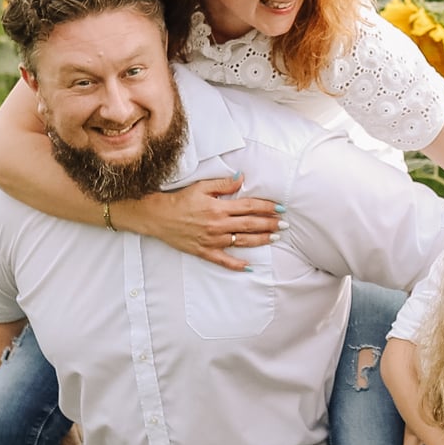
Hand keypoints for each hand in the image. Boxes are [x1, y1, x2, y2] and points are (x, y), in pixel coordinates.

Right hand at [123, 174, 280, 269]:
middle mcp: (219, 224)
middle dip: (270, 224)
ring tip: (275, 238)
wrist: (158, 217)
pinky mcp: (205, 251)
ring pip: (243, 241)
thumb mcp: (201, 187)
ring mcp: (213, 240)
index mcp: (219, 207)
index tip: (280, 208)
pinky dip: (237, 265)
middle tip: (285, 225)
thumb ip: (223, 184)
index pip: (250, 207)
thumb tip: (242, 178)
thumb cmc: (180, 200)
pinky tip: (250, 266)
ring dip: (261, 240)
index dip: (267, 207)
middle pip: (251, 224)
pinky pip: (224, 260)